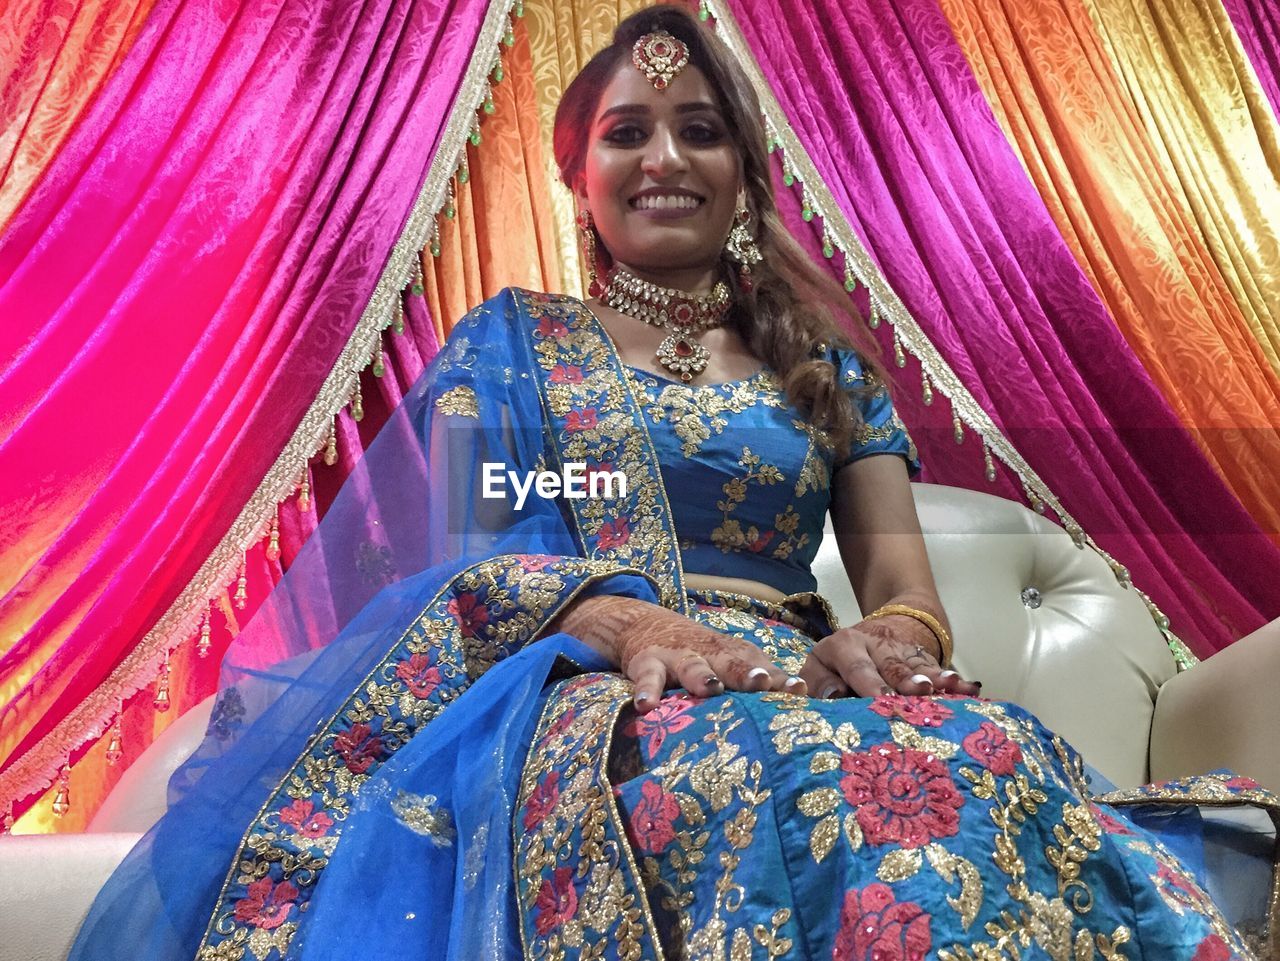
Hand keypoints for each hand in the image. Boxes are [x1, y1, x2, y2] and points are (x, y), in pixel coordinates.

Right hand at [547, 595, 805, 711]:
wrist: (647, 625)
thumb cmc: (703, 656)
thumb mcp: (732, 664)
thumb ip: (762, 680)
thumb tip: (807, 704)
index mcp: (735, 656)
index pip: (762, 668)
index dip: (780, 680)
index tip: (798, 691)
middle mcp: (711, 655)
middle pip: (732, 663)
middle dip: (746, 673)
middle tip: (761, 682)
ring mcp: (679, 658)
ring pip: (692, 666)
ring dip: (701, 676)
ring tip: (710, 688)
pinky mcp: (648, 664)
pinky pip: (648, 678)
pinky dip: (647, 690)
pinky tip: (646, 704)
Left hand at [799, 616, 980, 698]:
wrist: (870, 632)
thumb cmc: (836, 664)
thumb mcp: (818, 667)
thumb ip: (816, 681)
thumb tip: (824, 693)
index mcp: (843, 646)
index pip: (857, 666)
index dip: (870, 682)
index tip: (883, 697)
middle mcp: (875, 644)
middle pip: (892, 664)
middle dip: (907, 679)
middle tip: (921, 691)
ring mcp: (902, 650)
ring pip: (919, 665)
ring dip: (935, 676)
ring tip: (951, 686)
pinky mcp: (922, 657)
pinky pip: (938, 669)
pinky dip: (954, 680)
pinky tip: (970, 688)